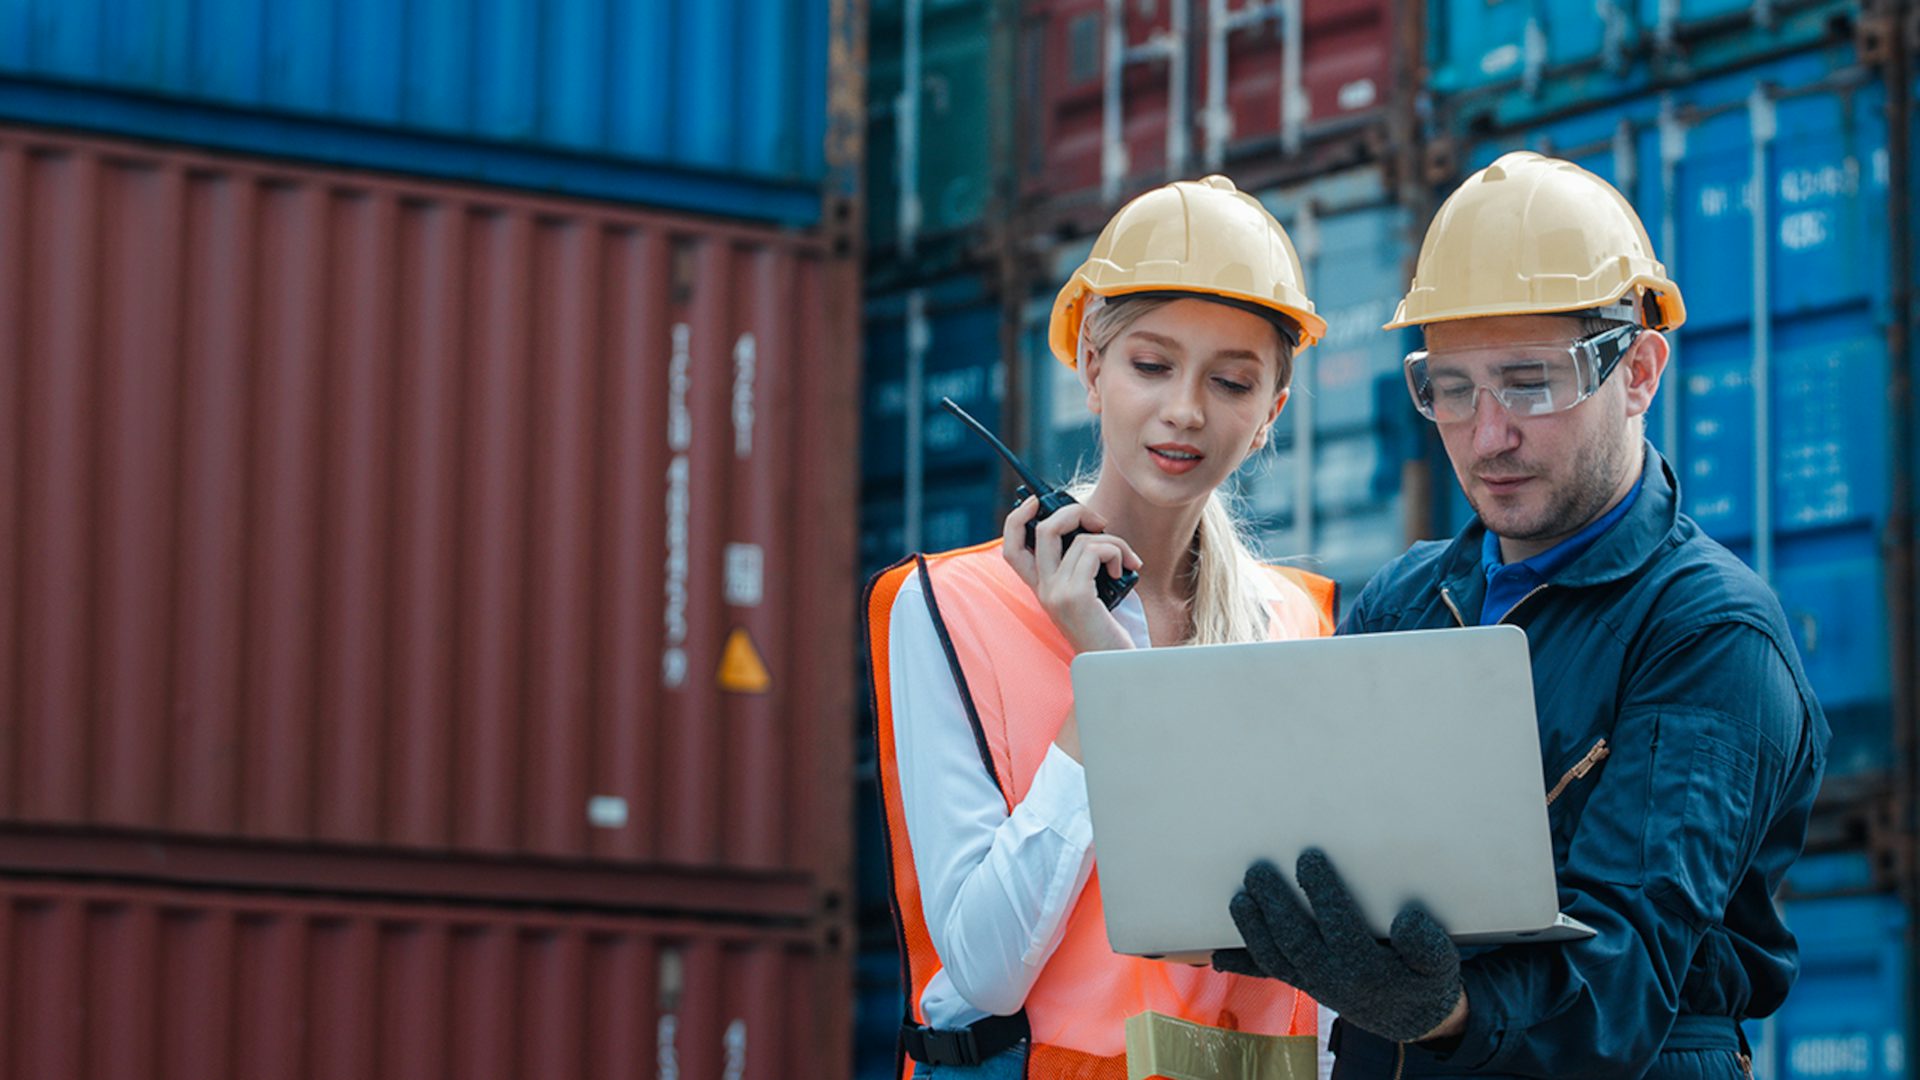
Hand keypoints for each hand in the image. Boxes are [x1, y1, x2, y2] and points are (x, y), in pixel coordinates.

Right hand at [1001, 497, 1139, 654]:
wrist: (1118, 665)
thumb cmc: (1110, 628)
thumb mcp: (1089, 591)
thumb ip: (1081, 563)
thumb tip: (1089, 525)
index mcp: (1042, 588)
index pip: (1011, 548)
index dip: (1017, 518)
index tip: (1037, 501)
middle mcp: (1043, 590)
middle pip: (1043, 529)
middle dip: (1074, 511)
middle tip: (1099, 521)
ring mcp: (1056, 593)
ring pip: (1081, 539)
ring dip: (1113, 541)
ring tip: (1126, 560)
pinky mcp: (1075, 596)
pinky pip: (1096, 551)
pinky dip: (1117, 553)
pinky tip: (1126, 571)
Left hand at [1211, 849, 1463, 1043]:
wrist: (1410, 1017)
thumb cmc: (1425, 979)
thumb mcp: (1441, 965)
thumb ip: (1430, 946)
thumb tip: (1407, 922)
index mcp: (1367, 969)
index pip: (1339, 927)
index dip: (1322, 893)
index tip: (1309, 859)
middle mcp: (1333, 979)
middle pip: (1296, 941)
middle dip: (1275, 906)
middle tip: (1258, 871)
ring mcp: (1313, 982)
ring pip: (1275, 958)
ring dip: (1253, 928)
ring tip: (1239, 897)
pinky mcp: (1302, 981)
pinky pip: (1268, 973)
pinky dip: (1242, 964)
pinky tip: (1216, 956)